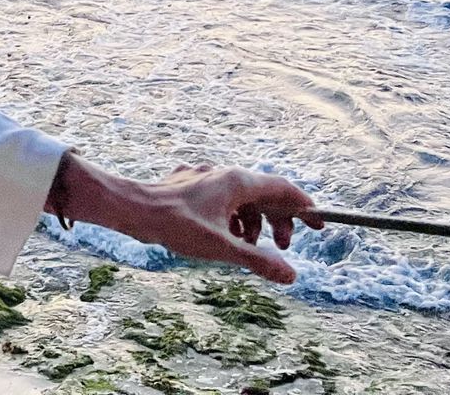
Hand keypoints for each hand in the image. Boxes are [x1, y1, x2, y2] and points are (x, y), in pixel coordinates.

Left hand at [135, 163, 322, 282]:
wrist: (132, 208)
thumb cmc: (175, 225)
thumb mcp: (221, 247)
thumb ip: (258, 261)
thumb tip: (291, 275)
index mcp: (237, 182)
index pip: (282, 188)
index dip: (304, 206)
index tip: (318, 224)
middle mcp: (223, 173)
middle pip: (264, 193)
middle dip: (278, 220)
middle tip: (283, 246)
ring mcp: (205, 177)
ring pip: (242, 198)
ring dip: (253, 223)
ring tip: (248, 247)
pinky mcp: (191, 185)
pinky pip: (222, 199)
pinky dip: (232, 218)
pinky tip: (223, 237)